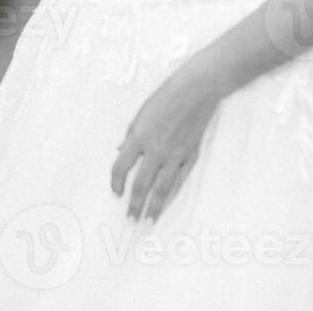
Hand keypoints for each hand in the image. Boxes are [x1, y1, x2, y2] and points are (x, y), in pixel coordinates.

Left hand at [111, 64, 222, 222]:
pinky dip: (174, 193)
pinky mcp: (191, 155)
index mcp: (139, 138)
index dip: (116, 183)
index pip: (121, 167)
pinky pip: (180, 179)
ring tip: (149, 221)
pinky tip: (169, 202)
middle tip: (131, 220)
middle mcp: (156, 150)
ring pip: (163, 188)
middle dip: (135, 204)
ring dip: (155, 207)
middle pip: (142, 184)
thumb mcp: (140, 115)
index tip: (116, 194)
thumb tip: (121, 153)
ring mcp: (175, 155)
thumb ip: (131, 136)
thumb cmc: (165, 97)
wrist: (196, 90)